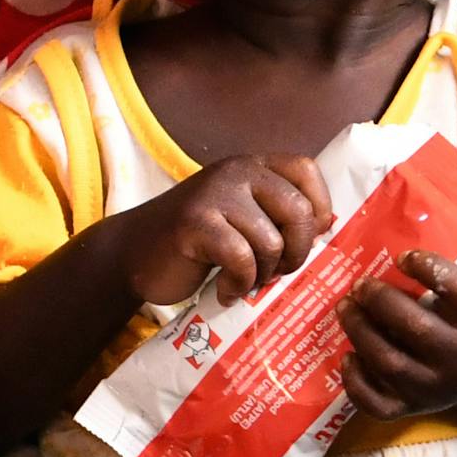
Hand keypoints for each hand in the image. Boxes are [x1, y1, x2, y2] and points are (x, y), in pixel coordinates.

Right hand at [116, 155, 327, 305]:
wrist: (132, 254)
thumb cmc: (195, 243)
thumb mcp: (239, 216)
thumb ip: (274, 213)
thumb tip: (324, 230)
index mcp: (251, 166)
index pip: (306, 170)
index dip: (319, 207)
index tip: (308, 239)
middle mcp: (236, 172)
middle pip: (297, 211)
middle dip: (296, 253)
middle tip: (275, 272)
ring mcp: (214, 195)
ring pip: (271, 242)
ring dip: (263, 274)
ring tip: (242, 281)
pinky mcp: (195, 223)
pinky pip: (242, 259)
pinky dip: (239, 284)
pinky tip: (224, 289)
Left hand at [336, 250, 456, 418]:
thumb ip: (445, 270)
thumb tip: (394, 246)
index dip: (429, 268)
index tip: (402, 257)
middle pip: (417, 328)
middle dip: (380, 301)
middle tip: (360, 284)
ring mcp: (436, 389)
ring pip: (390, 364)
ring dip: (360, 332)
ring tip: (345, 307)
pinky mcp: (413, 409)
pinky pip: (377, 405)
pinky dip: (356, 382)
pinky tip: (348, 356)